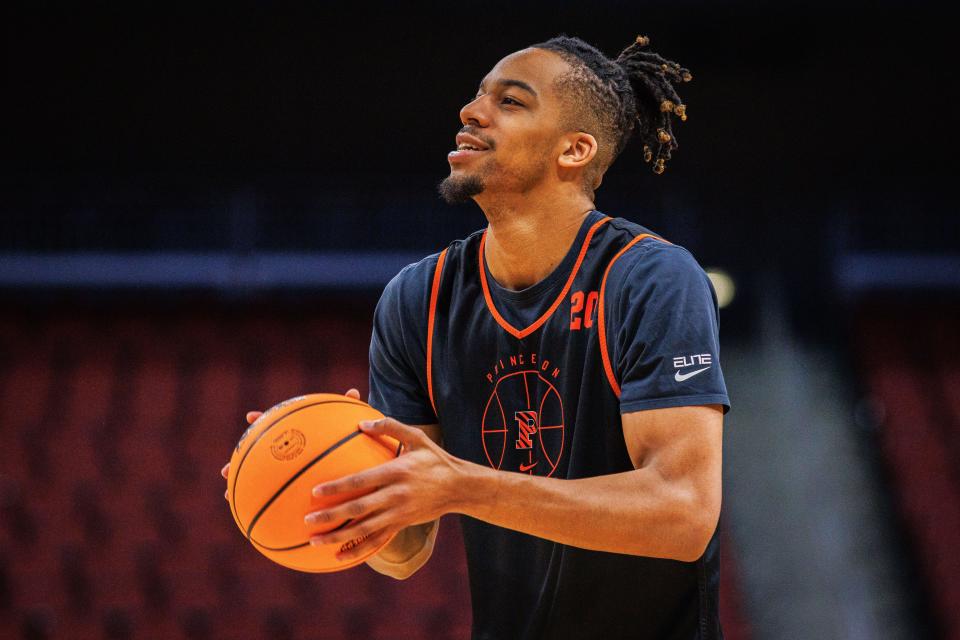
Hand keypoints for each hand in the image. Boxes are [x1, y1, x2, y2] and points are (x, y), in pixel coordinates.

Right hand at [221, 388, 362, 499]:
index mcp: (298, 436)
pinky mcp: (298, 491)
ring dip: (243, 491)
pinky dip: (272, 513)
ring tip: (229, 497)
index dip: (262, 420)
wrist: (359, 463)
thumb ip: (352, 408)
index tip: (250, 416)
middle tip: (224, 470)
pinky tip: (264, 523)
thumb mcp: (354, 427)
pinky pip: (281, 504)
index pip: (275, 425)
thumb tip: (352, 391)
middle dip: (239, 463)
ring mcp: (289, 473)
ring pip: (261, 484)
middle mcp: (287, 455)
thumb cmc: (354, 442)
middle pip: (256, 458)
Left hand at [303, 416, 463, 561]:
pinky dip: (358, 550)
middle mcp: (396, 495)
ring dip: (338, 537)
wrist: (459, 487)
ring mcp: (399, 513)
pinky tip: (340, 556)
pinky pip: (377, 541)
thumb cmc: (434, 458)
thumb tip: (360, 422)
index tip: (316, 491)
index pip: (362, 481)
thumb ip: (390, 427)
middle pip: (359, 509)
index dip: (339, 487)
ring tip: (315, 541)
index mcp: (396, 472)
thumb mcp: (417, 437)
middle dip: (332, 516)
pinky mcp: (402, 524)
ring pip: (364, 529)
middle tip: (308, 520)